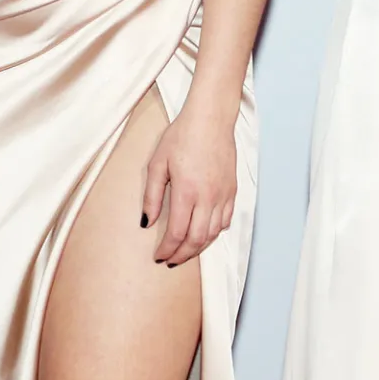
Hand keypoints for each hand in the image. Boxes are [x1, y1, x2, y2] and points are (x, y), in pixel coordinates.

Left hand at [141, 98, 237, 266]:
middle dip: (182, 255)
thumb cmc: (181, 136)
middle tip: (170, 260)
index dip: (167, 249)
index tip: (159, 256)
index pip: (178, 233)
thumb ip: (151, 196)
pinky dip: (214, 233)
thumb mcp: (157, 163)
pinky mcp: (232, 191)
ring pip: (213, 234)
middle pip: (197, 240)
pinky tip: (204, 234)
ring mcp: (223, 195)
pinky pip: (226, 221)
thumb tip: (146, 221)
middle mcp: (208, 198)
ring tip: (185, 252)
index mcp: (187, 192)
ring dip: (198, 248)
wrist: (211, 119)